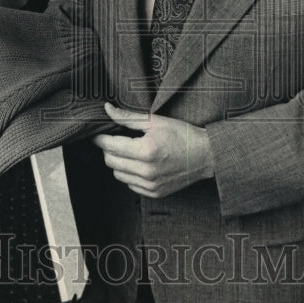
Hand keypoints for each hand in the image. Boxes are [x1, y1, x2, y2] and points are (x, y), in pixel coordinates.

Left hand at [92, 102, 214, 197]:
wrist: (206, 156)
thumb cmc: (181, 134)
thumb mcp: (154, 121)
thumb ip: (127, 117)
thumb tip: (106, 109)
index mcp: (145, 150)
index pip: (109, 146)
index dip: (99, 138)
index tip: (97, 133)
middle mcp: (146, 171)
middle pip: (110, 161)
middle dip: (108, 149)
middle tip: (116, 139)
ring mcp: (150, 185)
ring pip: (118, 175)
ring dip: (119, 162)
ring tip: (130, 151)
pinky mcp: (154, 193)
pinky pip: (130, 184)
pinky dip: (130, 173)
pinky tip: (140, 163)